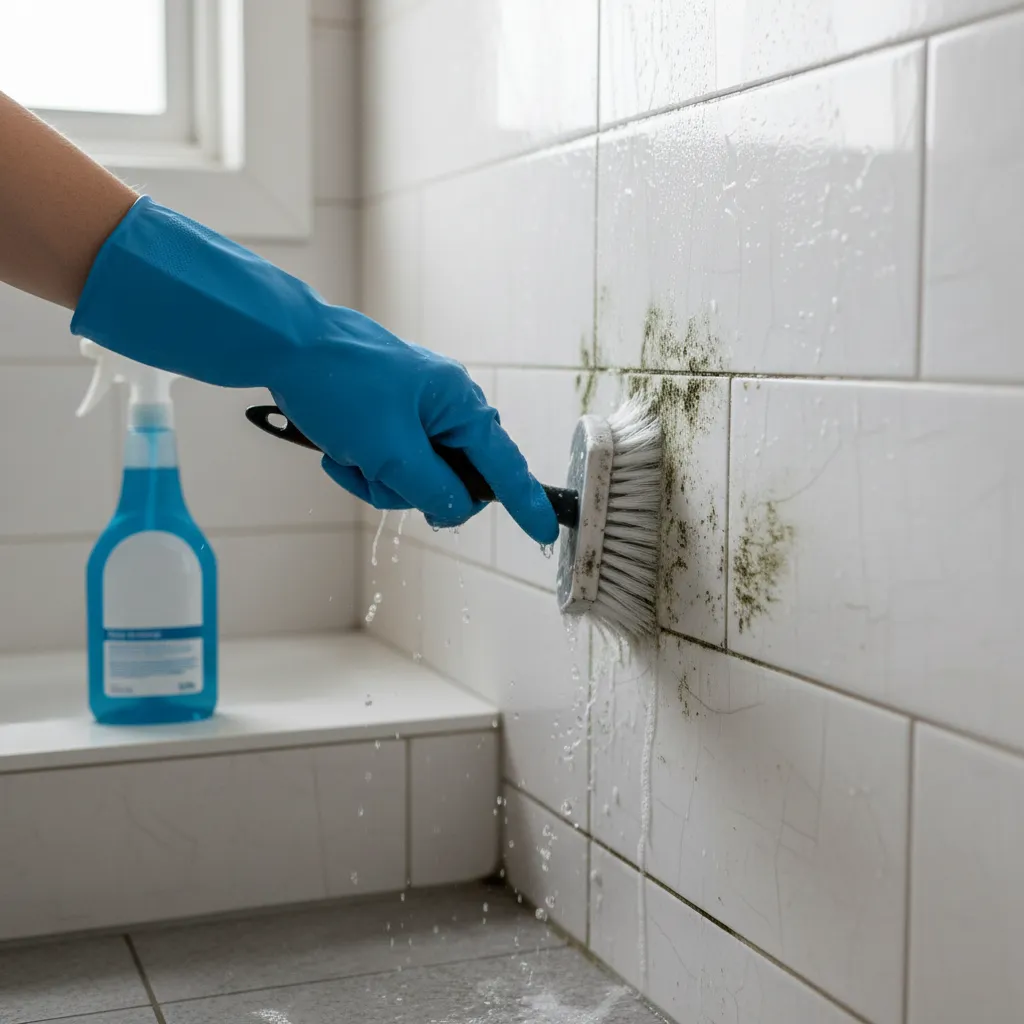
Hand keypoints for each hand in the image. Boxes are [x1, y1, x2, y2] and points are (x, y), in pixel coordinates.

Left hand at [71, 197, 557, 543]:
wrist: (283, 344)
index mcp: (459, 404)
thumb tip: (457, 510)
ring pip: (417, 473)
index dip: (525, 502)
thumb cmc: (340, 387)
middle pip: (453, 475)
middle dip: (413, 489)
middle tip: (377, 476)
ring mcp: (416, 407)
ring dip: (380, 478)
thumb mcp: (391, 453)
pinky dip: (364, 464)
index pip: (504, 464)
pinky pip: (391, 457)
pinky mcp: (388, 411)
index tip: (546, 530)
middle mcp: (445, 404)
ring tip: (346, 457)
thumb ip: (434, 490)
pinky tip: (335, 451)